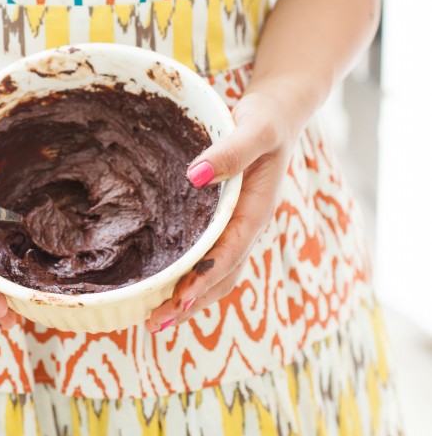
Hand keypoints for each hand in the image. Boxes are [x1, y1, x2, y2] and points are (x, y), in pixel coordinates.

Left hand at [145, 89, 297, 332]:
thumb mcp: (255, 128)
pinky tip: (166, 280)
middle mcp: (249, 224)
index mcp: (257, 209)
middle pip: (223, 275)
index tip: (179, 302)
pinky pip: (211, 254)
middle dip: (192, 302)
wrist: (281, 111)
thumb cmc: (269, 118)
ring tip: (155, 317)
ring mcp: (239, 224)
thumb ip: (232, 151)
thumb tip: (196, 176)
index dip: (205, 280)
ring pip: (218, 271)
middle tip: (154, 324)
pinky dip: (191, 274)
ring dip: (190, 296)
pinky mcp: (228, 218)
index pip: (230, 254)